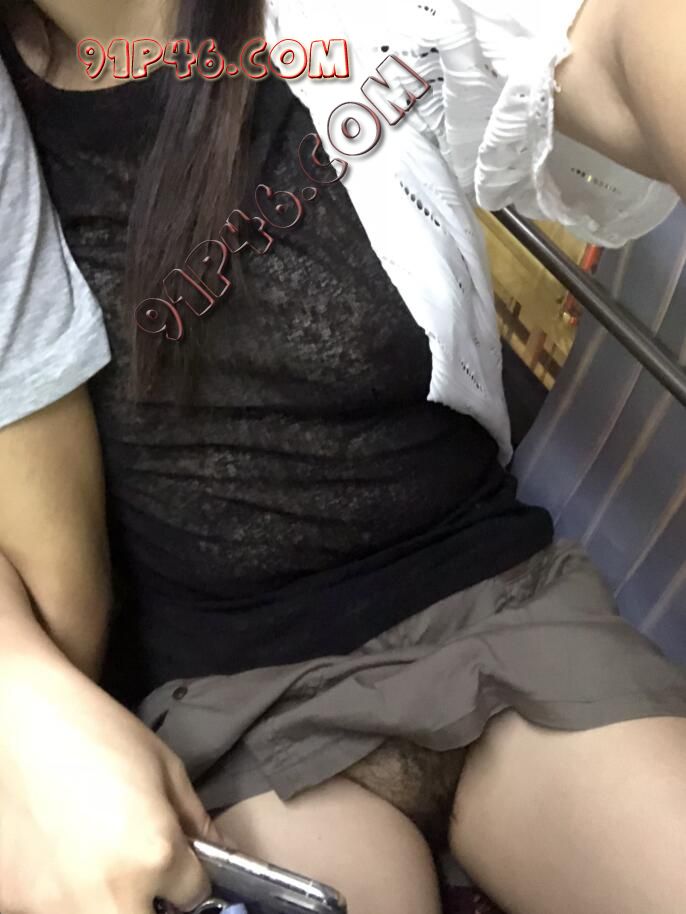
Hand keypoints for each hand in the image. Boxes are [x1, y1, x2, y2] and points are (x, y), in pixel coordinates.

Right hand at [0, 660, 223, 913]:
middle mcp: (109, 895)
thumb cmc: (100, 731)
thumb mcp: (165, 767)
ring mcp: (57, 907)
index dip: (188, 873)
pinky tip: (58, 853)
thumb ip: (195, 820)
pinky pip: (55, 909)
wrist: (25, 720)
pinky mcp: (14, 904)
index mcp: (155, 856)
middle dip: (151, 900)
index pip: (194, 896)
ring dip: (106, 898)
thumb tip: (219, 852)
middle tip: (138, 864)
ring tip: (93, 854)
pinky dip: (62, 892)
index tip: (176, 858)